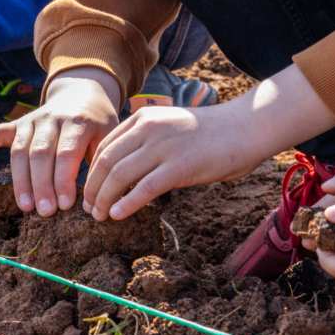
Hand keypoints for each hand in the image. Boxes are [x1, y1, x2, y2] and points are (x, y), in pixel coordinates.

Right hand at [0, 67, 120, 215]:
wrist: (82, 94)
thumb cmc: (98, 124)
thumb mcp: (109, 136)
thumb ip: (102, 162)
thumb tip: (98, 200)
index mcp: (79, 121)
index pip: (67, 153)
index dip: (63, 180)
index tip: (64, 206)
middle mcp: (53, 117)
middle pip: (41, 153)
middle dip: (42, 185)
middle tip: (45, 212)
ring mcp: (33, 119)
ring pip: (21, 150)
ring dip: (21, 180)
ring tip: (25, 206)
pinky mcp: (19, 122)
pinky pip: (0, 130)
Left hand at [83, 63, 334, 220]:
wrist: (245, 127)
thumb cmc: (210, 132)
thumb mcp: (169, 126)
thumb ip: (146, 140)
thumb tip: (124, 168)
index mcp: (142, 118)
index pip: (104, 147)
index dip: (91, 172)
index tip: (89, 190)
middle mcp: (147, 129)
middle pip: (104, 162)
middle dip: (92, 188)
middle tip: (89, 208)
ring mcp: (162, 147)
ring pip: (118, 176)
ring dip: (103, 199)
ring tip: (99, 215)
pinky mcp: (178, 167)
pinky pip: (143, 188)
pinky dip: (126, 204)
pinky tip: (117, 215)